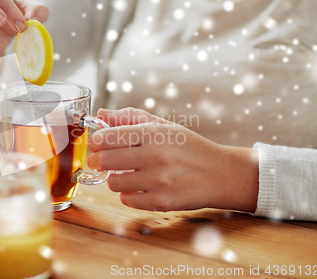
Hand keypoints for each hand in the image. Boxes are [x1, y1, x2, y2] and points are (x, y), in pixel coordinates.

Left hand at [88, 108, 258, 212]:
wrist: (221, 174)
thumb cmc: (188, 147)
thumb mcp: (163, 125)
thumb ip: (129, 118)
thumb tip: (101, 114)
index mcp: (153, 133)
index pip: (107, 136)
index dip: (95, 141)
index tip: (97, 144)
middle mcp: (155, 155)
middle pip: (104, 160)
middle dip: (97, 161)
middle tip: (100, 161)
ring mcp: (158, 181)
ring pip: (113, 183)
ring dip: (114, 179)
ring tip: (124, 174)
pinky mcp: (162, 202)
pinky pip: (126, 200)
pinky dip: (128, 195)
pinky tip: (138, 187)